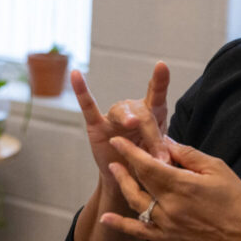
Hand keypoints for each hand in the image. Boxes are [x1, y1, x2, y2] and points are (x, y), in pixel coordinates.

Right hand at [70, 63, 170, 191]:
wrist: (127, 175)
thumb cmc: (146, 159)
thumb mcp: (158, 155)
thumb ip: (160, 152)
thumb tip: (164, 161)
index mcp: (153, 112)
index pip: (157, 95)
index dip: (160, 80)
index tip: (161, 65)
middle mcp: (133, 109)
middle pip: (143, 113)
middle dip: (153, 135)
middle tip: (162, 158)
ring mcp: (114, 116)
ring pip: (121, 112)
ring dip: (127, 118)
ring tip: (133, 123)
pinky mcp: (96, 126)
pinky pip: (88, 107)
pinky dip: (81, 91)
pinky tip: (76, 74)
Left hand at [101, 137, 240, 240]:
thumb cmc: (235, 199)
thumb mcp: (216, 168)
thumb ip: (188, 154)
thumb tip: (165, 142)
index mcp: (182, 185)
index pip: (148, 165)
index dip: (131, 152)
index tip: (118, 141)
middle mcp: (170, 206)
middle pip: (139, 182)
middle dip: (125, 165)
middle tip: (115, 152)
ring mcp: (167, 224)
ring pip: (136, 203)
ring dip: (123, 186)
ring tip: (115, 171)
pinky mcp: (167, 238)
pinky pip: (139, 231)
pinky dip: (121, 225)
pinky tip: (106, 217)